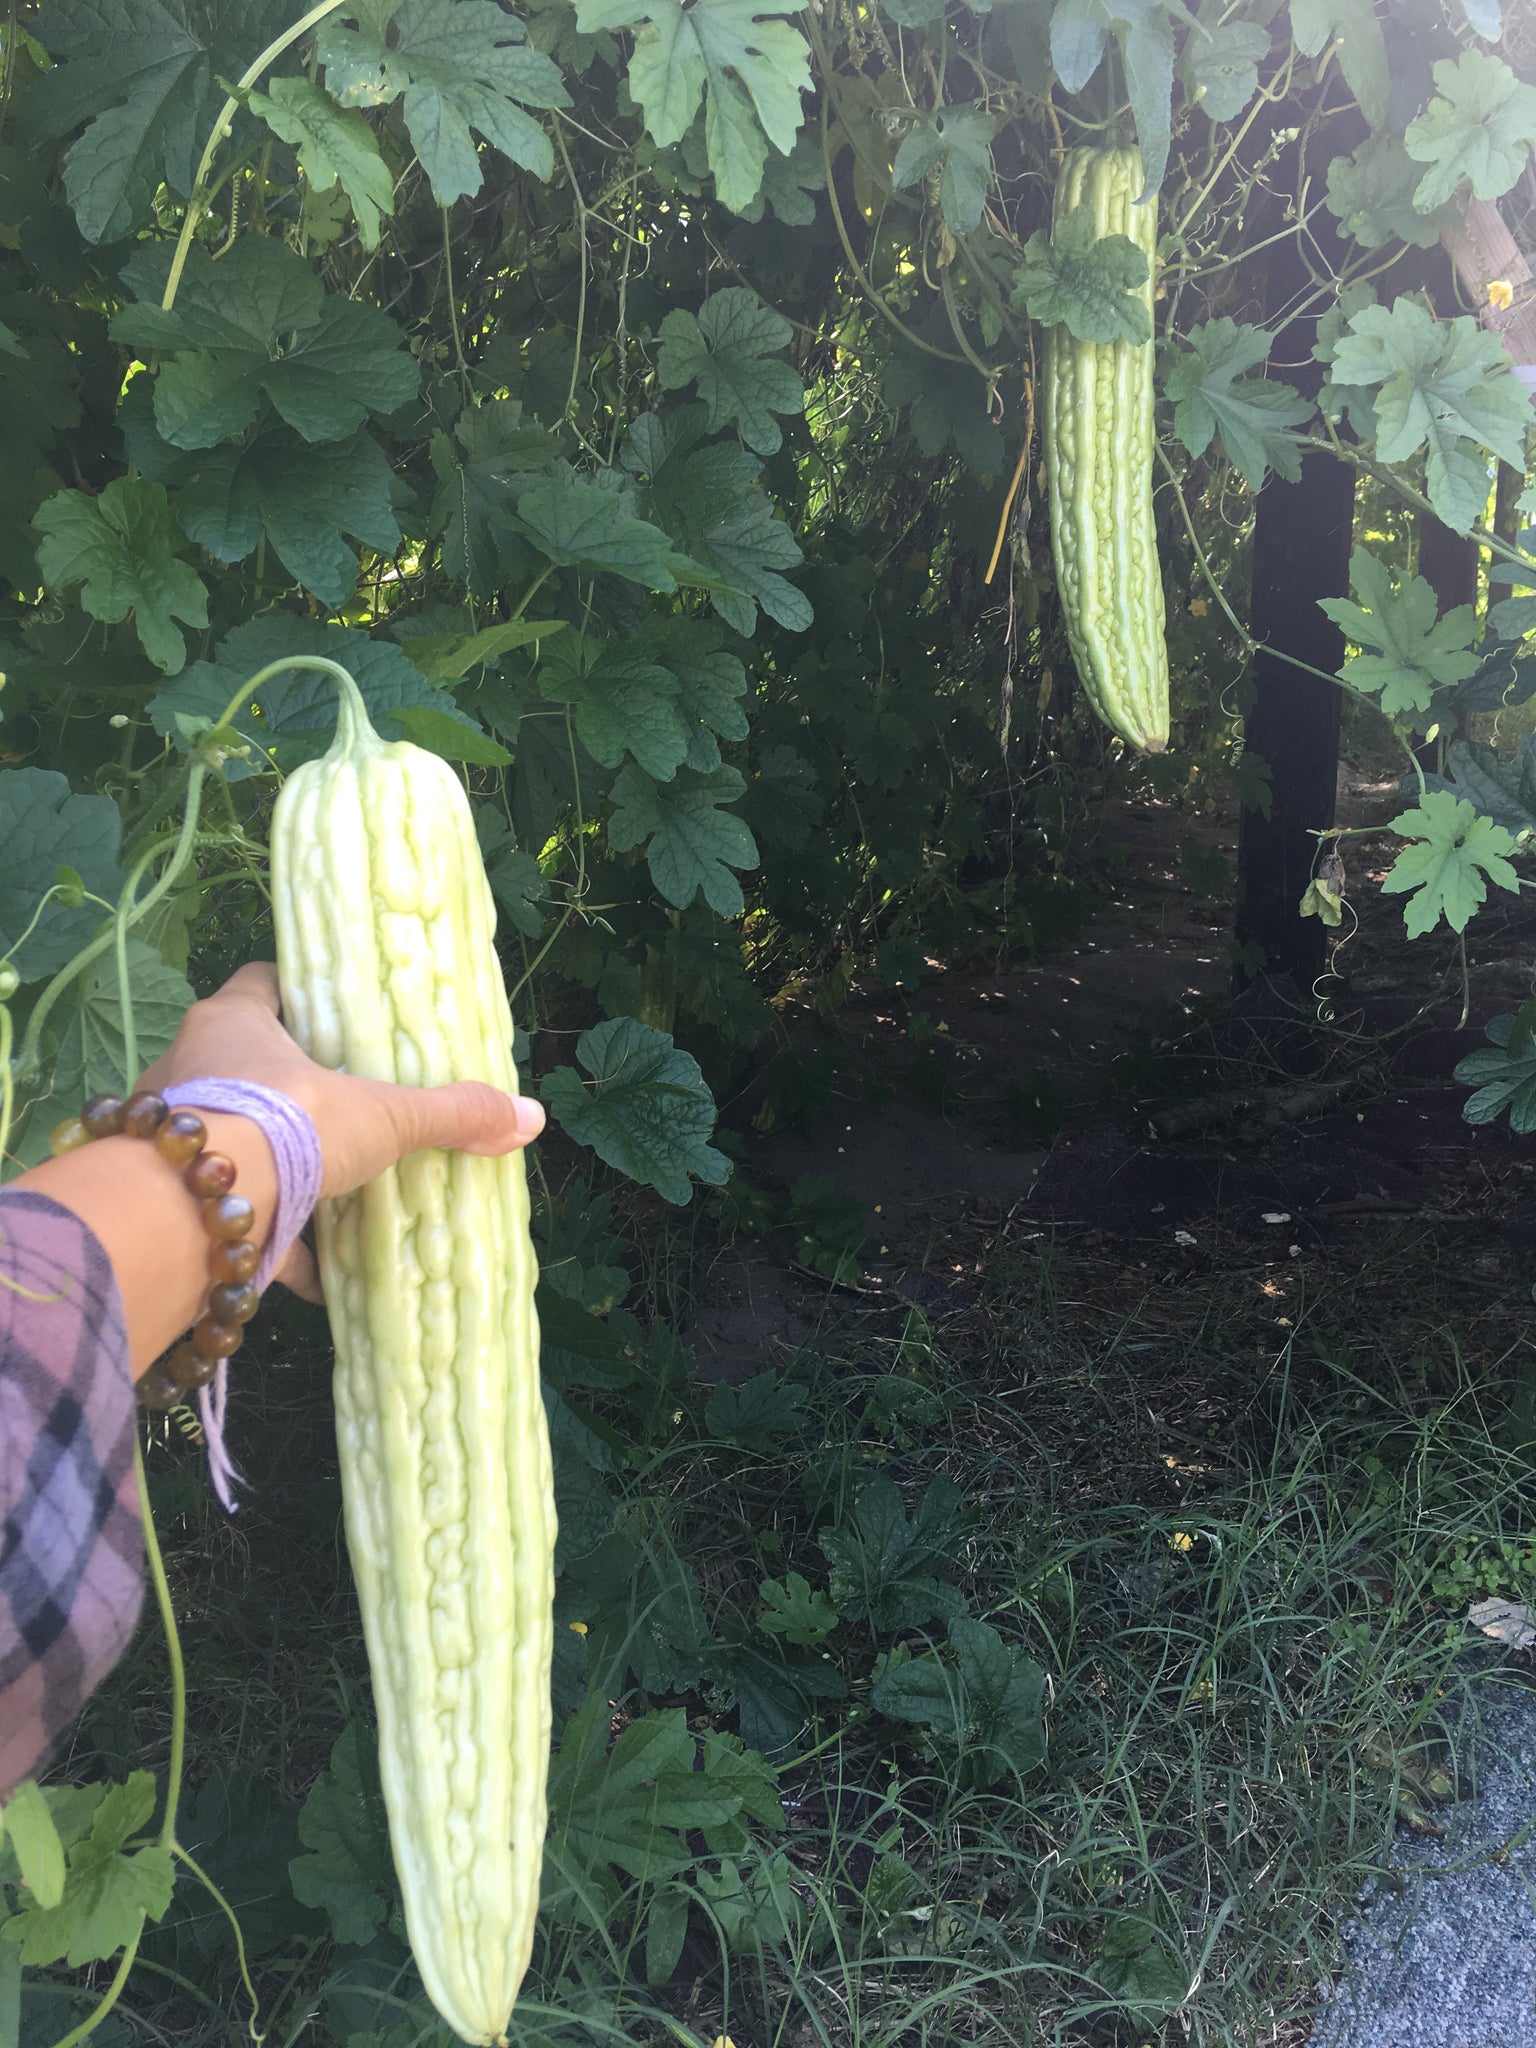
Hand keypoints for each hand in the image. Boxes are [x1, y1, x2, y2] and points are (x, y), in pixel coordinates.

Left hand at [138, 961, 543, 1298]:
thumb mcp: (380, 1117)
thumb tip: (531, 1116)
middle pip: (242, 1064)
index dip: (298, 993)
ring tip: (327, 1190)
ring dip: (272, 1167)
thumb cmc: (283, 1127)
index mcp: (232, 1023)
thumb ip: (448, 1114)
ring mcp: (171, 1137)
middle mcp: (188, 1068)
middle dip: (290, 1091)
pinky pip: (222, 1210)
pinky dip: (263, 1236)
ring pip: (228, 1141)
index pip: (262, 983)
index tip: (334, 1014)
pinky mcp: (169, 1197)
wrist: (194, 1210)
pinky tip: (308, 1269)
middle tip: (342, 1110)